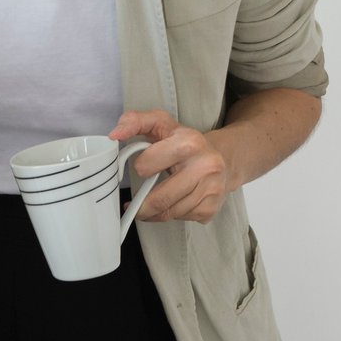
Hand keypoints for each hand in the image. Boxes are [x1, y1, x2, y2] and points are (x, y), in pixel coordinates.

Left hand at [109, 110, 233, 223]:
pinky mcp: (211, 208)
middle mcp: (205, 167)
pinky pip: (181, 219)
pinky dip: (171, 215)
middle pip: (159, 199)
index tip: (144, 167)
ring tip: (152, 203)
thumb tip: (115, 134)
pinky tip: (173, 203)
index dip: (141, 167)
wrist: (225, 156)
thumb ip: (135, 121)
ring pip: (169, 213)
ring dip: (155, 213)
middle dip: (141, 206)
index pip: (146, 166)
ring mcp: (211, 190)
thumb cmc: (186, 142)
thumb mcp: (162, 124)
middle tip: (134, 205)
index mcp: (189, 144)